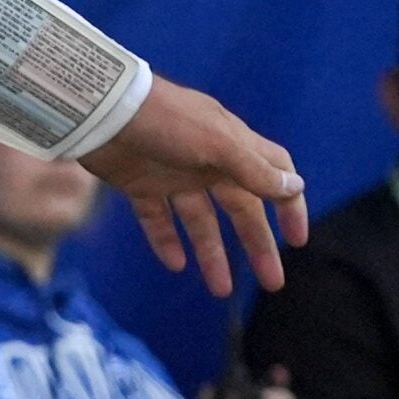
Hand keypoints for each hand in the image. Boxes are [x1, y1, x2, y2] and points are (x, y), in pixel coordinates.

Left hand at [78, 76, 309, 297]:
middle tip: (272, 283)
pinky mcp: (142, 185)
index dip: (289, 205)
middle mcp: (207, 162)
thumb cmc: (166, 121)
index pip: (273, 175)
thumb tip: (295, 188)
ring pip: (201, 221)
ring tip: (220, 289)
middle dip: (257, 244)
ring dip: (214, 253)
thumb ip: (254, 169)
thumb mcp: (217, 143)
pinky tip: (175, 264)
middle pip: (241, 209)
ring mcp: (174, 174)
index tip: (297, 240)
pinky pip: (158, 219)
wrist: (102, 109)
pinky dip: (167, 241)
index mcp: (232, 145)